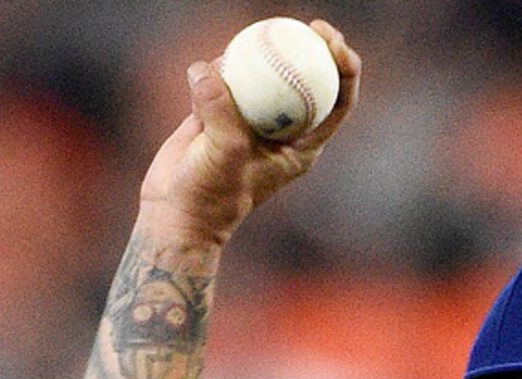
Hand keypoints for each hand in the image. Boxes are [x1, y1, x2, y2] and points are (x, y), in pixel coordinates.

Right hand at [136, 19, 361, 253]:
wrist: (176, 211)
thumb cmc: (211, 196)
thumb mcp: (225, 154)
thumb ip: (220, 110)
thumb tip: (207, 69)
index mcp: (302, 146)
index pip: (337, 104)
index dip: (345, 70)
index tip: (335, 44)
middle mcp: (282, 129)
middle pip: (308, 79)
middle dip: (313, 46)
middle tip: (307, 24)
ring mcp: (252, 118)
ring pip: (265, 72)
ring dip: (257, 54)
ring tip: (246, 45)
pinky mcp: (221, 109)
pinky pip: (225, 76)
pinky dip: (216, 69)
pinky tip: (206, 71)